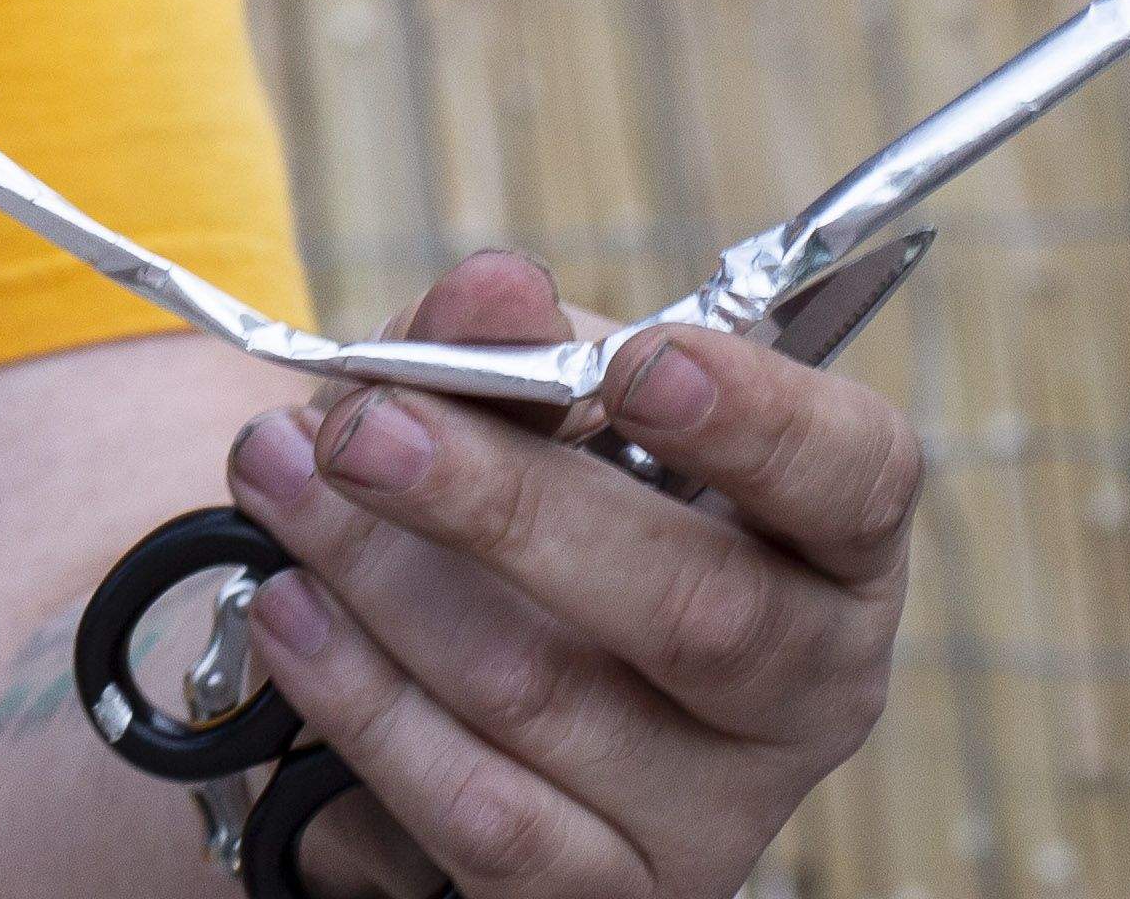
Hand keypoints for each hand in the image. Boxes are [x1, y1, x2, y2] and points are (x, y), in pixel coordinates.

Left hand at [225, 250, 918, 898]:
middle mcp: (801, 689)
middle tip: (367, 426)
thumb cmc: (515, 519)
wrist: (439, 696)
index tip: (638, 361)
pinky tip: (286, 611)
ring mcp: (708, 813)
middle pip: (697, 610)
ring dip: (382, 576)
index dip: (758, 420)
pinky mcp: (600, 895)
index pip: (853, 477)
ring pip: (548, 699)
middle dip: (508, 504)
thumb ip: (510, 345)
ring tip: (276, 476)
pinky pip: (479, 812)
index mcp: (822, 542)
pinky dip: (364, 701)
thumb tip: (494, 292)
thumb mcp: (519, 410)